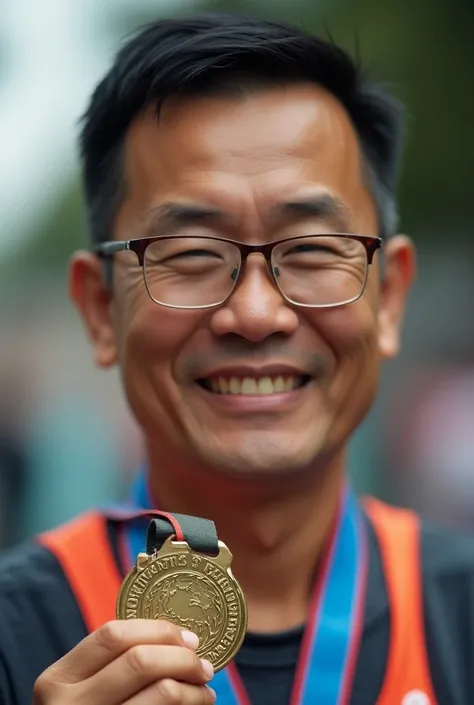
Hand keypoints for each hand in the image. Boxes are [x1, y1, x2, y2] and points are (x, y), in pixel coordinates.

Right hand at [32, 620, 214, 704]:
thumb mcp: (84, 689)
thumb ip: (114, 663)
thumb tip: (180, 639)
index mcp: (58, 679)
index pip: (113, 636)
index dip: (157, 630)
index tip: (187, 638)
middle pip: (139, 661)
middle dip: (181, 658)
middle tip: (202, 665)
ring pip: (161, 693)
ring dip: (193, 689)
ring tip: (205, 691)